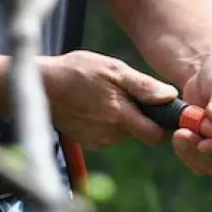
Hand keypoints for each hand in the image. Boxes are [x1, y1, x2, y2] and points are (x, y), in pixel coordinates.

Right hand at [43, 50, 177, 149]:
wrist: (41, 85)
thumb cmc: (78, 71)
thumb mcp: (112, 69)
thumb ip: (143, 86)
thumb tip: (170, 96)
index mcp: (120, 116)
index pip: (156, 136)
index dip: (163, 125)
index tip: (163, 111)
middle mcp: (111, 134)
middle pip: (142, 132)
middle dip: (142, 116)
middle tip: (127, 94)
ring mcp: (99, 140)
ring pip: (127, 132)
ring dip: (124, 117)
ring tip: (107, 96)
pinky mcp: (90, 142)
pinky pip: (111, 134)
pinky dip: (109, 122)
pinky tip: (96, 106)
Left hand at [172, 49, 211, 176]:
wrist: (204, 69)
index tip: (203, 143)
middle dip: (202, 152)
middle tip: (183, 133)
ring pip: (208, 165)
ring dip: (190, 153)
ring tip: (178, 132)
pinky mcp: (205, 144)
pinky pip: (195, 159)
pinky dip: (184, 151)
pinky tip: (177, 133)